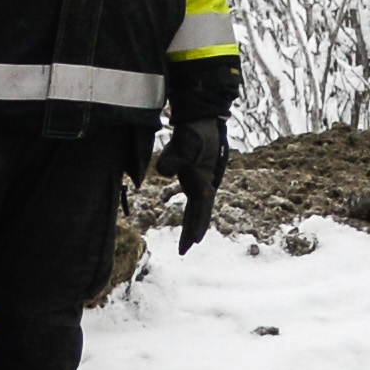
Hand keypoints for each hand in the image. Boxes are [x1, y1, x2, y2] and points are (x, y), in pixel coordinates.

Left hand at [159, 55, 235, 249]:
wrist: (203, 118)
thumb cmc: (196, 131)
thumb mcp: (184, 143)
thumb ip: (173, 158)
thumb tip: (162, 172)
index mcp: (206, 179)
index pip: (201, 207)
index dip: (197, 224)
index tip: (193, 241)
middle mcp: (207, 183)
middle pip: (201, 212)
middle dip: (193, 231)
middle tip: (185, 251)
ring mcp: (203, 180)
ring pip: (198, 207)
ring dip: (193, 223)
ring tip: (187, 241)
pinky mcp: (197, 175)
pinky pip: (195, 199)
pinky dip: (192, 211)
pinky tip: (188, 217)